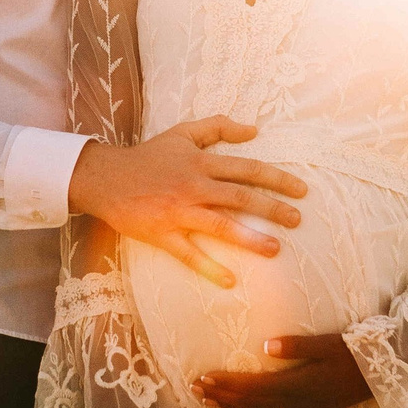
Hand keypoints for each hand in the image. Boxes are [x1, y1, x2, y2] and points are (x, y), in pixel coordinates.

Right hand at [69, 118, 307, 289]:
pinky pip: (188, 253)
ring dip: (249, 238)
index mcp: (200, 162)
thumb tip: (254, 129)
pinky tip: (231, 280)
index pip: (247, 168)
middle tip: (297, 220)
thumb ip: (218, 127)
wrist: (105, 177)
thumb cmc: (148, 155)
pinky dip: (209, 267)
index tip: (302, 190)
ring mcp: (177, 211)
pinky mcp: (162, 233)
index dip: (277, 178)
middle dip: (272, 208)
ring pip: (219, 225)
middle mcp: (193, 186)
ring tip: (275, 249)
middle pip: (239, 196)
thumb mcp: (182, 132)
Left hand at [195, 333, 373, 407]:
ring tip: (209, 400)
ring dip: (233, 406)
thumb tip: (265, 345)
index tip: (203, 377)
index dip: (227, 384)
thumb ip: (298, 346)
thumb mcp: (329, 343)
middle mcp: (298, 402)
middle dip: (222, 396)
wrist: (384, 376)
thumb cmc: (358, 353)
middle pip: (251, 402)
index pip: (254, 386)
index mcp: (299, 384)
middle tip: (194, 389)